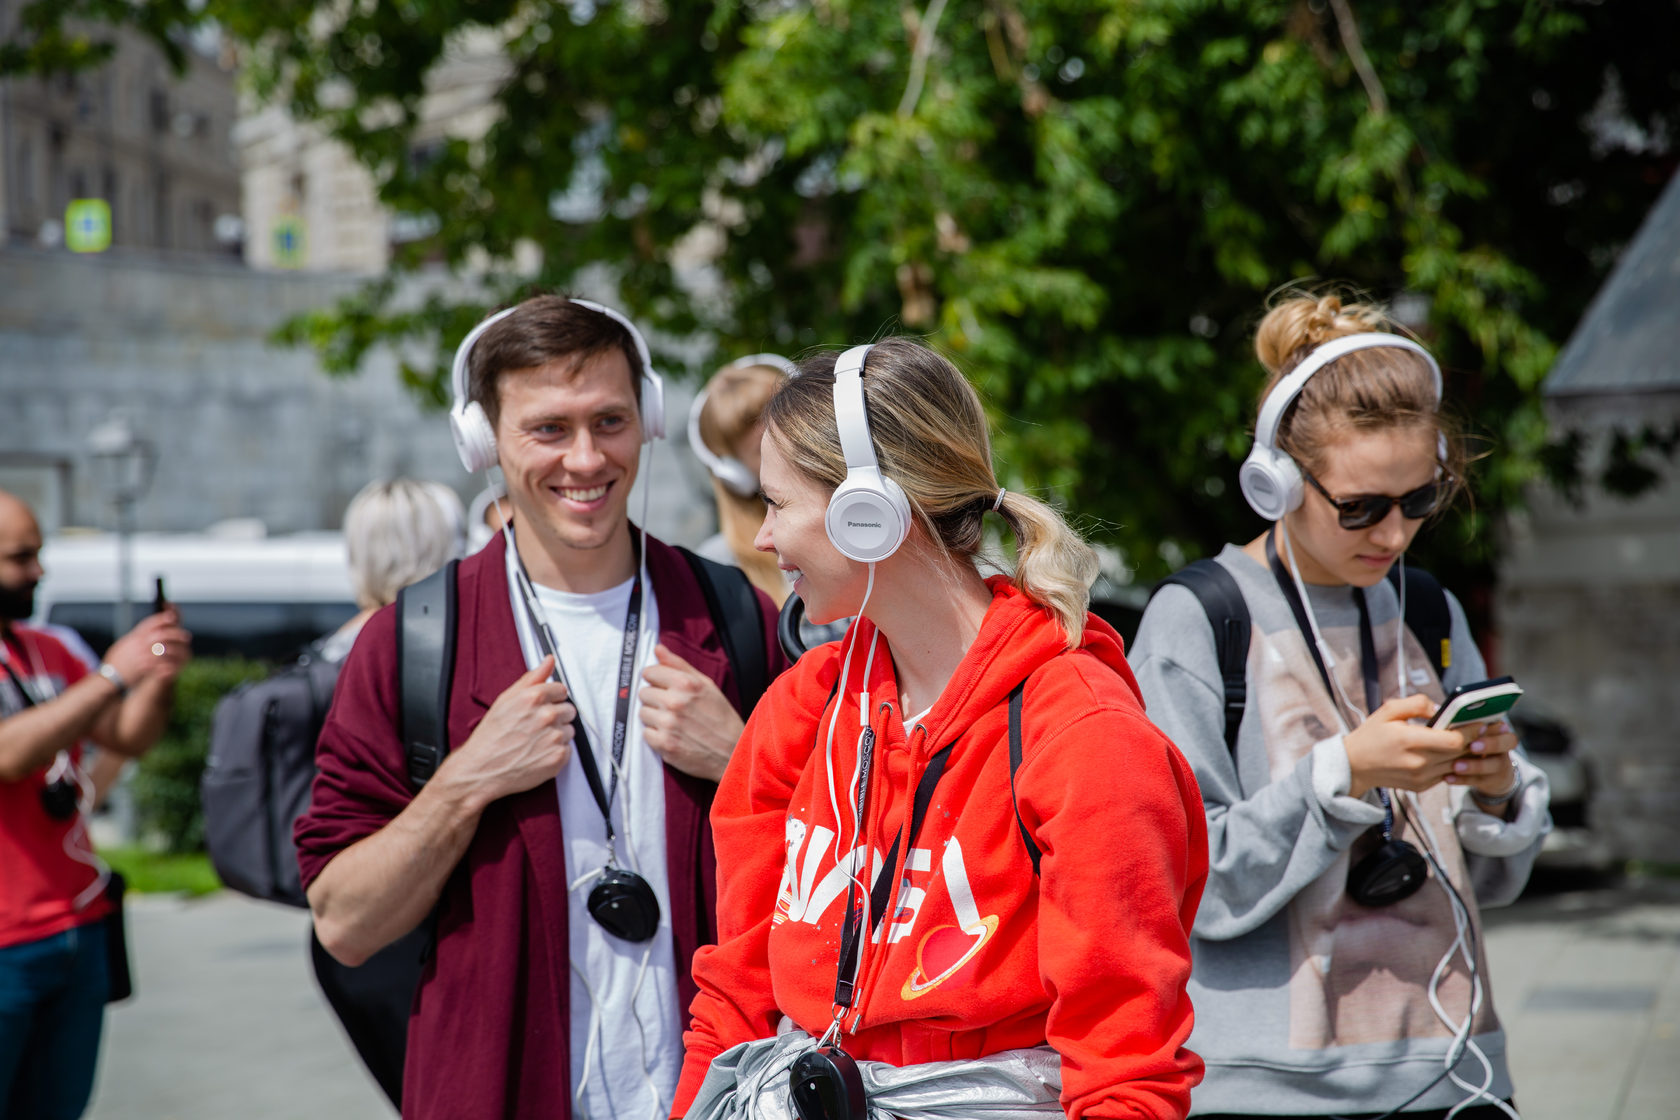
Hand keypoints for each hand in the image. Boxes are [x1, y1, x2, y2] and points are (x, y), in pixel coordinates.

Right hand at [104, 610, 191, 685]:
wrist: (108, 677)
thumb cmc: (117, 660)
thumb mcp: (125, 644)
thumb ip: (138, 636)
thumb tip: (151, 629)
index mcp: (133, 637)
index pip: (149, 623)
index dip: (162, 618)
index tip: (173, 616)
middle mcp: (137, 644)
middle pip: (159, 634)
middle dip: (174, 633)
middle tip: (186, 635)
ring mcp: (140, 655)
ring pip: (162, 647)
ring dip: (175, 647)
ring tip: (184, 648)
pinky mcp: (143, 668)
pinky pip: (159, 663)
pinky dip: (169, 662)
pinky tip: (177, 662)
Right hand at [441, 656, 574, 807]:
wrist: (481, 769)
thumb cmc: (491, 736)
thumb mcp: (506, 699)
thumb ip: (532, 678)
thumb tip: (549, 661)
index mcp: (535, 697)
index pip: (561, 690)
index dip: (551, 699)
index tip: (540, 708)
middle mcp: (547, 715)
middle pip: (568, 709)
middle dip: (555, 716)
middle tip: (535, 727)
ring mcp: (554, 737)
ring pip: (569, 730)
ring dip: (556, 735)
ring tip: (534, 741)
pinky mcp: (558, 757)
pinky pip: (568, 749)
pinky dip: (556, 752)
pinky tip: (538, 753)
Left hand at [638, 644, 744, 782]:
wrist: (733, 751)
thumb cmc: (721, 717)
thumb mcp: (706, 685)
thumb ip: (679, 665)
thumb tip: (658, 648)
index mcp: (685, 684)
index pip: (649, 672)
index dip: (656, 679)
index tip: (664, 687)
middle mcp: (675, 702)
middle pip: (643, 693)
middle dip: (655, 698)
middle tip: (672, 707)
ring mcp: (668, 724)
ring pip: (642, 713)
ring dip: (654, 717)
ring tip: (673, 722)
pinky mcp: (664, 745)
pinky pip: (645, 734)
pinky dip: (656, 735)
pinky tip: (672, 735)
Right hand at [1342, 693, 1473, 797]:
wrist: (1354, 765)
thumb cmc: (1371, 735)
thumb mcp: (1388, 710)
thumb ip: (1417, 703)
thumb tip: (1440, 707)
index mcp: (1410, 740)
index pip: (1454, 740)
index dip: (1471, 732)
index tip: (1480, 722)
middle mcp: (1418, 762)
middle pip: (1460, 753)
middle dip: (1474, 740)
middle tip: (1482, 729)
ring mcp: (1420, 777)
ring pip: (1457, 765)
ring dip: (1466, 753)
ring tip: (1471, 740)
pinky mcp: (1421, 786)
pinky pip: (1446, 773)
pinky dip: (1452, 763)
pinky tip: (1452, 752)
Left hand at [1448, 719, 1519, 799]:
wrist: (1490, 774)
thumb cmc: (1472, 744)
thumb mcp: (1472, 733)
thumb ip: (1464, 725)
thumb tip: (1439, 711)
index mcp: (1498, 732)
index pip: (1504, 728)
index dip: (1495, 728)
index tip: (1481, 727)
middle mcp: (1503, 748)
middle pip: (1506, 744)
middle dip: (1489, 744)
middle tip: (1472, 746)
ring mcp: (1499, 766)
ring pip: (1492, 766)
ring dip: (1473, 765)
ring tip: (1456, 766)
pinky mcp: (1490, 781)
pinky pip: (1476, 781)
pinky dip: (1461, 780)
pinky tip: (1447, 778)